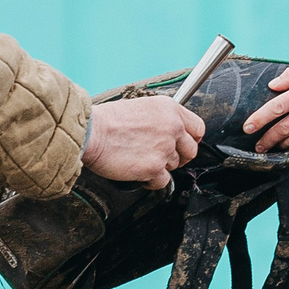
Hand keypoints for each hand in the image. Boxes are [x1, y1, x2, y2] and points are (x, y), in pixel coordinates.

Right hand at [82, 95, 204, 187]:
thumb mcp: (140, 107)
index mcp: (169, 109)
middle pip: (191, 151)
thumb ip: (160, 120)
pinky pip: (162, 182)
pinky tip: (137, 172)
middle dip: (179, 158)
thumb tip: (167, 133)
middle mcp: (172, 127)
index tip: (184, 145)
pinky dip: (151, 181)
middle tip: (162, 158)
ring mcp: (165, 148)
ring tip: (139, 160)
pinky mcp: (154, 167)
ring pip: (174, 167)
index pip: (197, 128)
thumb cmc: (106, 121)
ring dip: (160, 167)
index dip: (191, 140)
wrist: (91, 132)